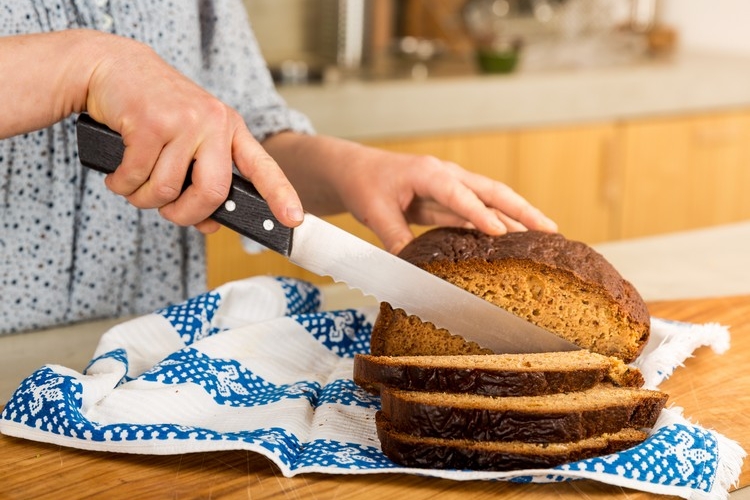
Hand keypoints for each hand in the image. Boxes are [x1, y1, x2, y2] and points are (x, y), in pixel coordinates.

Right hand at [82, 32, 303, 231]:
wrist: (112, 66)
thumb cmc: (152, 110)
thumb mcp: (187, 140)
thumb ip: (201, 181)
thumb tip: (210, 225)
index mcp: (229, 128)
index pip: (262, 166)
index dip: (280, 195)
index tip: (294, 219)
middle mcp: (213, 122)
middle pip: (213, 193)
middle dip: (185, 214)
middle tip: (168, 212)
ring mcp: (183, 120)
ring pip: (167, 190)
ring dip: (143, 199)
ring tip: (134, 184)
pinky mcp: (149, 122)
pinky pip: (136, 177)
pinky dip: (122, 185)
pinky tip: (118, 174)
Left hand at [336, 149, 557, 253]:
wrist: (357, 168)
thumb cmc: (365, 183)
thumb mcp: (374, 211)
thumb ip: (394, 238)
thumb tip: (410, 269)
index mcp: (429, 173)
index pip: (460, 194)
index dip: (480, 214)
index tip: (500, 233)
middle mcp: (447, 176)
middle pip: (492, 191)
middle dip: (522, 210)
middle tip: (550, 230)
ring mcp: (452, 186)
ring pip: (491, 201)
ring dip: (517, 218)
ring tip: (545, 237)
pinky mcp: (450, 199)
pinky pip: (478, 212)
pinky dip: (497, 224)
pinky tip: (513, 241)